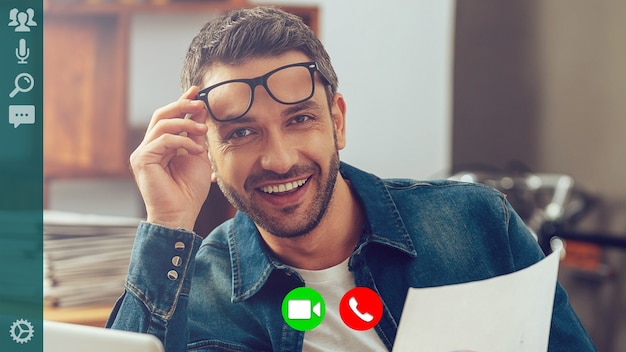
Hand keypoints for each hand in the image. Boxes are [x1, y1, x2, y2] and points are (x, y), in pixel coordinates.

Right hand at [130, 87, 210, 231]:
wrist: (181, 214)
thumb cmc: (189, 190)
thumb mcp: (197, 154)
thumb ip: (196, 133)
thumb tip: (199, 109)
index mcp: (160, 145)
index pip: (168, 117)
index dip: (181, 102)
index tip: (196, 91)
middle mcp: (148, 147)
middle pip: (161, 115)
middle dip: (182, 105)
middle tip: (201, 103)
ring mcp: (142, 153)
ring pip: (162, 123)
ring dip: (186, 123)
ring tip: (203, 131)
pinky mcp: (141, 159)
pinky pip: (163, 139)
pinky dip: (183, 141)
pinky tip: (197, 150)